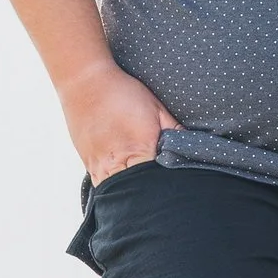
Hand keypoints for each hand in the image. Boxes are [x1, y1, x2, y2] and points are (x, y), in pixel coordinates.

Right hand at [59, 57, 179, 183]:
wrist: (86, 83)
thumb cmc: (124, 93)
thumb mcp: (156, 107)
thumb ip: (173, 130)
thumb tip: (191, 146)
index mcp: (139, 149)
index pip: (156, 181)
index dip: (166, 186)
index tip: (173, 186)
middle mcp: (117, 161)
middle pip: (136, 191)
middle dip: (148, 194)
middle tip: (159, 193)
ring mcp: (99, 165)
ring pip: (115, 193)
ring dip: (128, 193)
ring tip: (140, 192)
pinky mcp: (87, 163)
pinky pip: (100, 185)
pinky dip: (111, 188)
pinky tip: (121, 184)